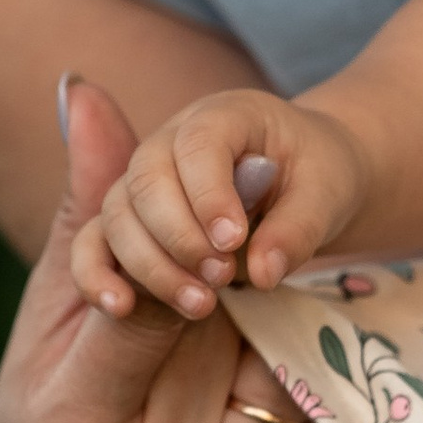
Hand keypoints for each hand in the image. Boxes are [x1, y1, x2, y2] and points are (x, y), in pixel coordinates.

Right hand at [0, 77, 354, 422]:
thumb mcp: (48, 328)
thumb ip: (87, 214)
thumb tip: (86, 89)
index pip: (148, 306)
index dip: (185, 250)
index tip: (208, 229)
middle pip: (237, 332)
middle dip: (239, 286)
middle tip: (236, 263)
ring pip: (290, 367)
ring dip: (275, 334)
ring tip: (244, 332)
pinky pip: (323, 416)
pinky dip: (298, 386)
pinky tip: (263, 387)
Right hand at [72, 84, 370, 318]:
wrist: (306, 182)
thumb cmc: (319, 176)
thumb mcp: (328, 193)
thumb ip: (299, 229)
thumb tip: (263, 274)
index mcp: (225, 115)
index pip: (200, 144)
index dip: (209, 194)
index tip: (233, 242)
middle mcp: (171, 139)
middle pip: (146, 178)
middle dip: (179, 236)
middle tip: (223, 278)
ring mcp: (143, 179)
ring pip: (117, 214)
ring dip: (152, 264)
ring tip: (202, 304)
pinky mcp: (129, 220)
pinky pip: (93, 243)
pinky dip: (97, 274)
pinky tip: (120, 307)